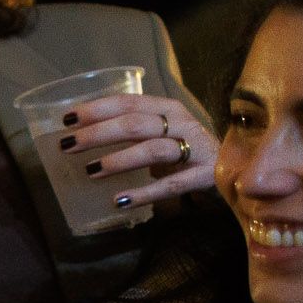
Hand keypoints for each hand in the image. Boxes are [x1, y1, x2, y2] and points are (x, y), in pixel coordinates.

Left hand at [58, 92, 214, 208]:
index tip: (67, 119)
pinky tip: (119, 200)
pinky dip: (143, 193)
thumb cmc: (186, 150)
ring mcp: (196, 150)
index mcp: (167, 109)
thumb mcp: (161, 132)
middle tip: (68, 145)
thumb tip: (80, 138)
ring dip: (119, 160)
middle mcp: (182, 124)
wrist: (235, 170)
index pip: (129, 102)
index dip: (97, 109)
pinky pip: (171, 185)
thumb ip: (130, 130)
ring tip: (91, 171)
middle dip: (99, 134)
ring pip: (153, 150)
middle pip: (135, 124)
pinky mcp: (205, 176)